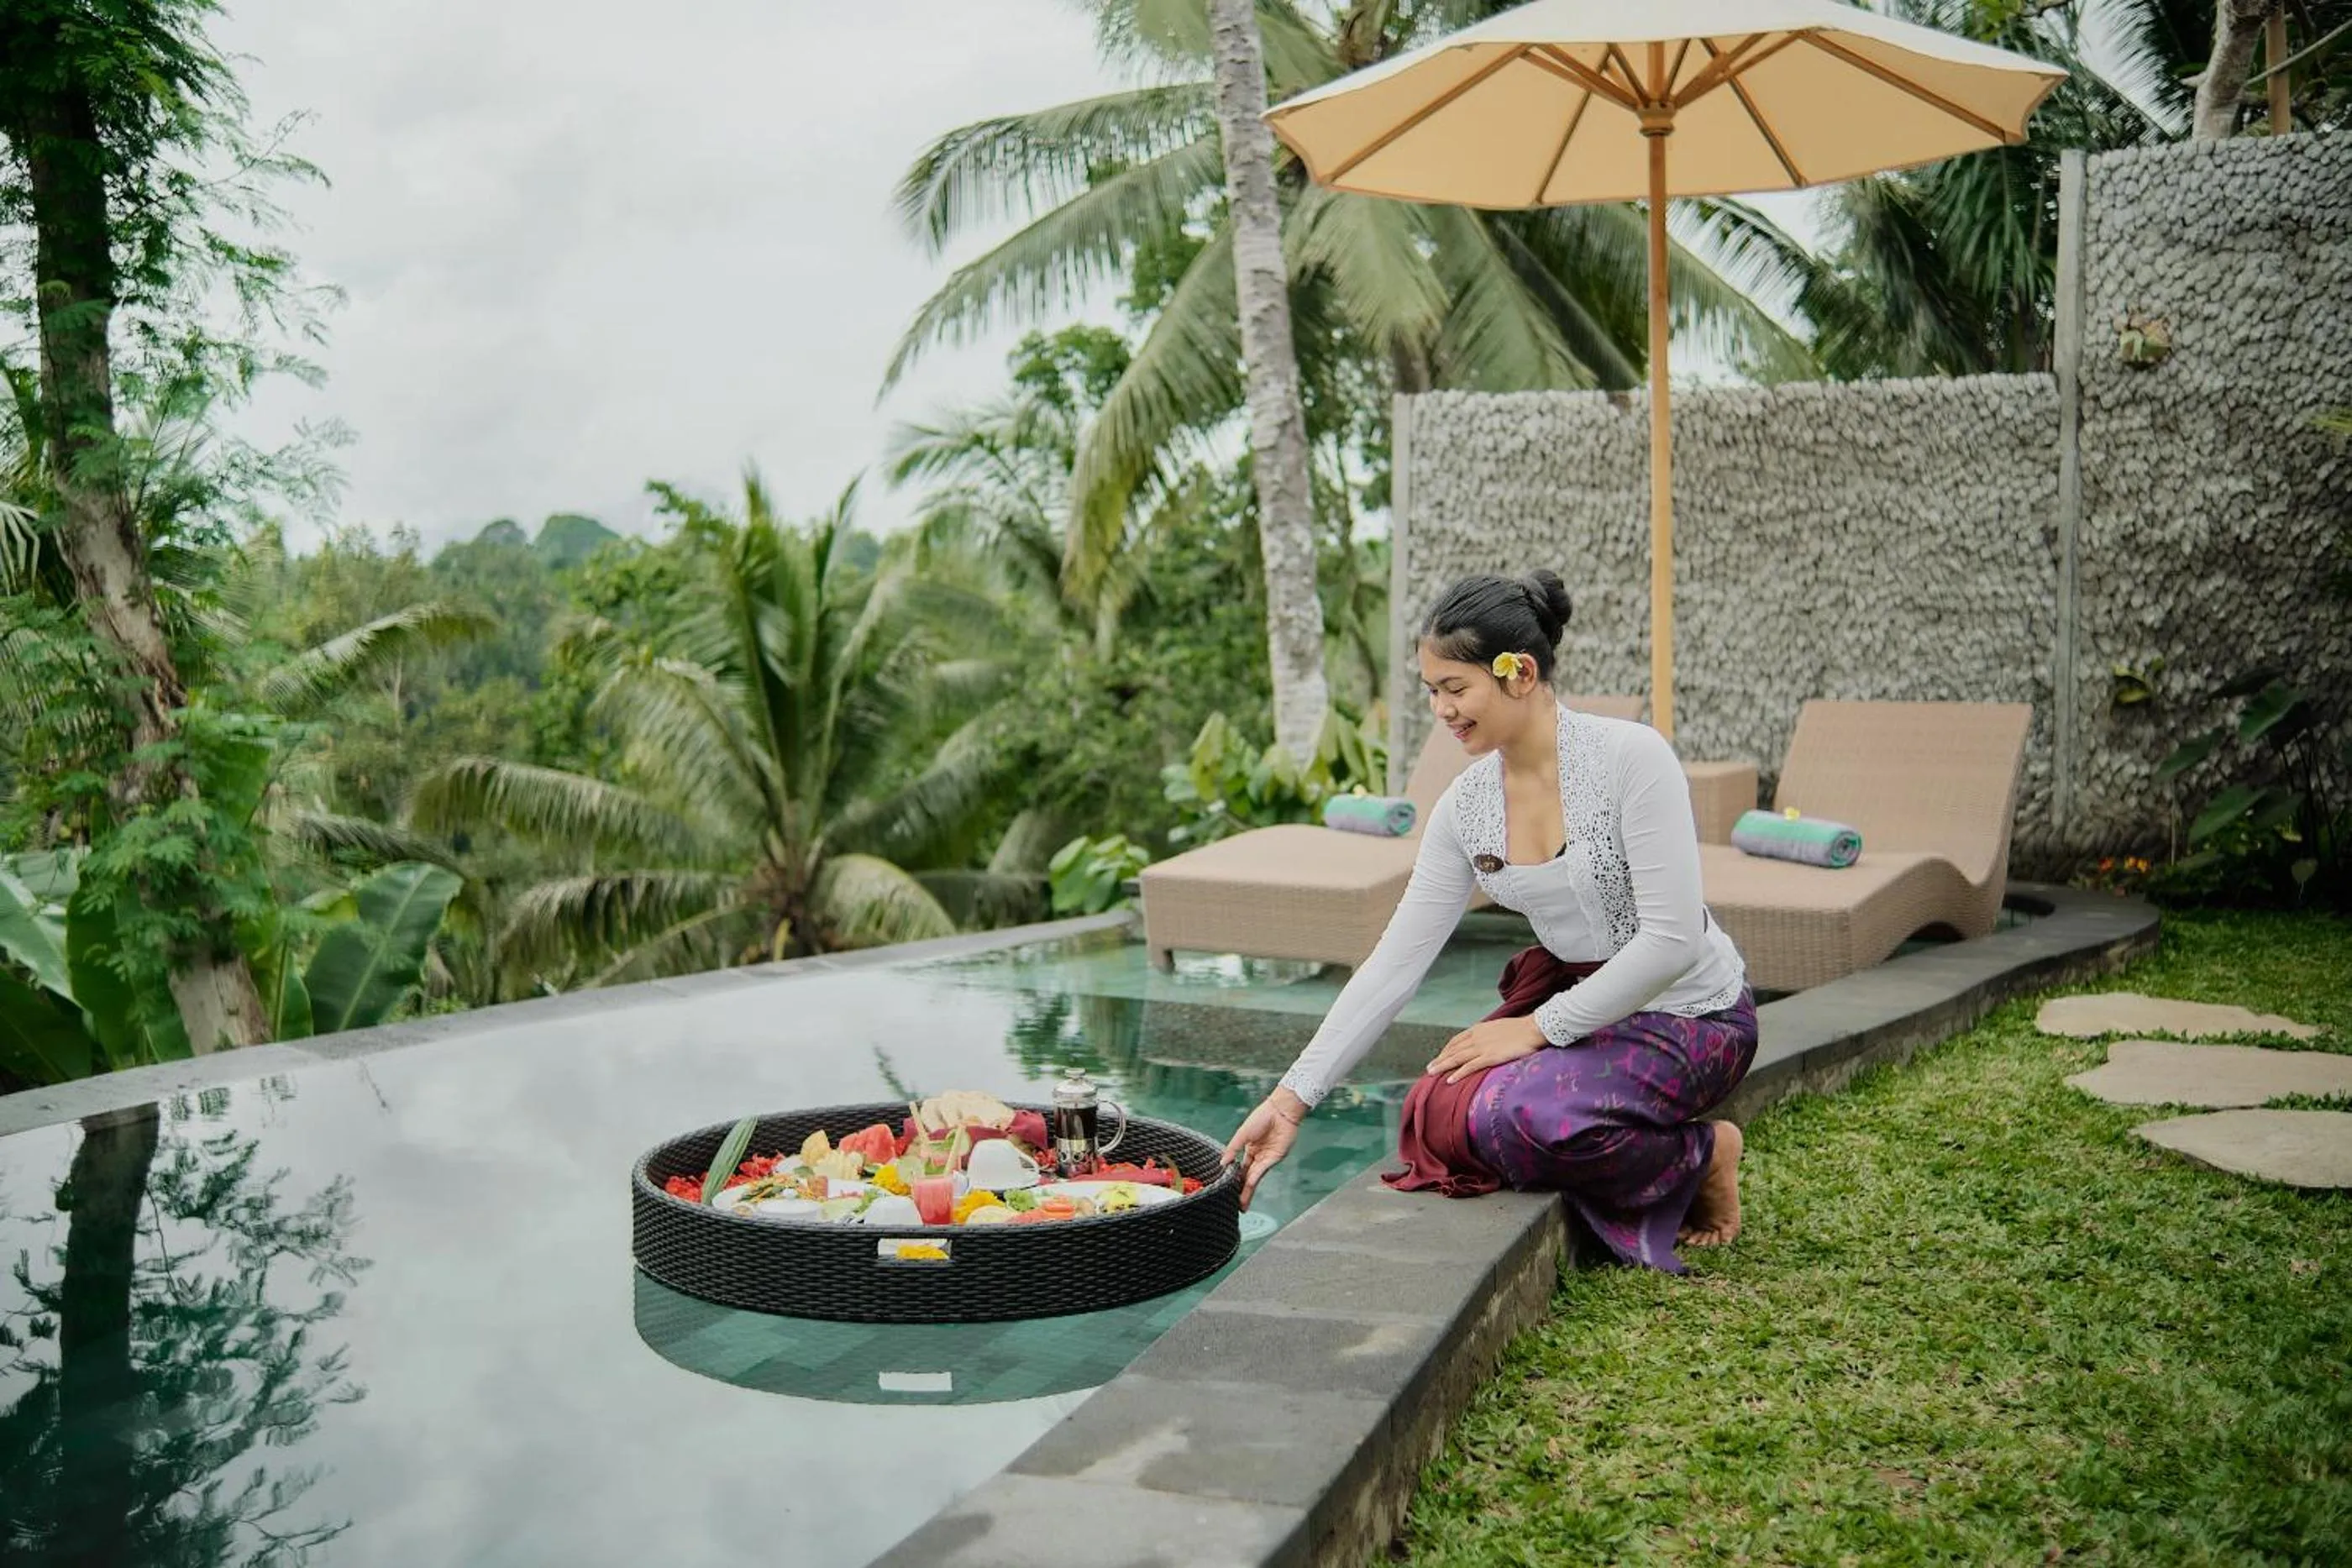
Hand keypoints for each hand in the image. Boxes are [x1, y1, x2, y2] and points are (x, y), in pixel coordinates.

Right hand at [1222, 1089, 1306, 1210]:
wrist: (1280, 1111)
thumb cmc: (1261, 1117)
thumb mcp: (1242, 1134)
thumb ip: (1232, 1149)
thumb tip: (1222, 1164)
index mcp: (1248, 1148)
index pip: (1239, 1169)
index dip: (1234, 1180)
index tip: (1227, 1190)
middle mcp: (1257, 1156)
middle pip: (1246, 1177)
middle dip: (1241, 1191)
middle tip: (1235, 1205)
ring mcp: (1265, 1158)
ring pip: (1254, 1178)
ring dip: (1247, 1191)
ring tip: (1241, 1204)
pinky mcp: (1274, 1158)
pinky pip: (1260, 1171)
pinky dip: (1253, 1180)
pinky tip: (1246, 1188)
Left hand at [1425, 1015, 1546, 1083]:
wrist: (1533, 1028)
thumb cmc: (1521, 1029)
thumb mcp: (1500, 1028)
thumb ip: (1489, 1035)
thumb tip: (1487, 1041)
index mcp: (1479, 1029)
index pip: (1457, 1040)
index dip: (1446, 1049)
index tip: (1440, 1056)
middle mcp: (1477, 1037)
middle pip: (1453, 1049)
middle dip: (1440, 1059)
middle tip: (1429, 1068)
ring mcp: (1482, 1047)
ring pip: (1457, 1058)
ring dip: (1442, 1065)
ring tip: (1431, 1073)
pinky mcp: (1490, 1057)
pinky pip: (1470, 1066)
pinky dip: (1458, 1073)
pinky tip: (1449, 1080)